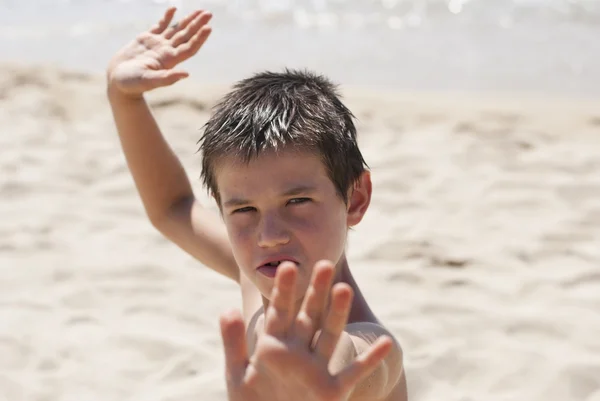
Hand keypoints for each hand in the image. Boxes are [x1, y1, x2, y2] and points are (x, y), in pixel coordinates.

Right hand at [106, 7, 211, 96]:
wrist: (117, 81)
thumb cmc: (132, 84)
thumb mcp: (149, 81)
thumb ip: (166, 78)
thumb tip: (186, 74)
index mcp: (169, 61)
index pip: (189, 47)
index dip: (199, 38)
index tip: (208, 27)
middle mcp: (167, 51)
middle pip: (186, 36)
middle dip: (198, 24)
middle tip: (209, 13)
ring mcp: (158, 44)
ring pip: (176, 30)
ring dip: (188, 20)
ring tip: (200, 11)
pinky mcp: (146, 39)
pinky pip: (160, 25)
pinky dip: (167, 17)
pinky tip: (174, 9)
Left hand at [219, 261, 392, 400]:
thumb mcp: (237, 375)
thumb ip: (233, 342)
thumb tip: (227, 309)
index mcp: (274, 347)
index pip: (280, 312)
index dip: (284, 290)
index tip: (287, 266)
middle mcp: (298, 354)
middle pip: (309, 317)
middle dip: (316, 292)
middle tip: (324, 264)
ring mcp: (316, 371)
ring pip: (329, 336)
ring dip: (337, 314)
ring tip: (343, 290)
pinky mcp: (332, 392)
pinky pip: (354, 373)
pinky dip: (370, 360)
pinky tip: (386, 342)